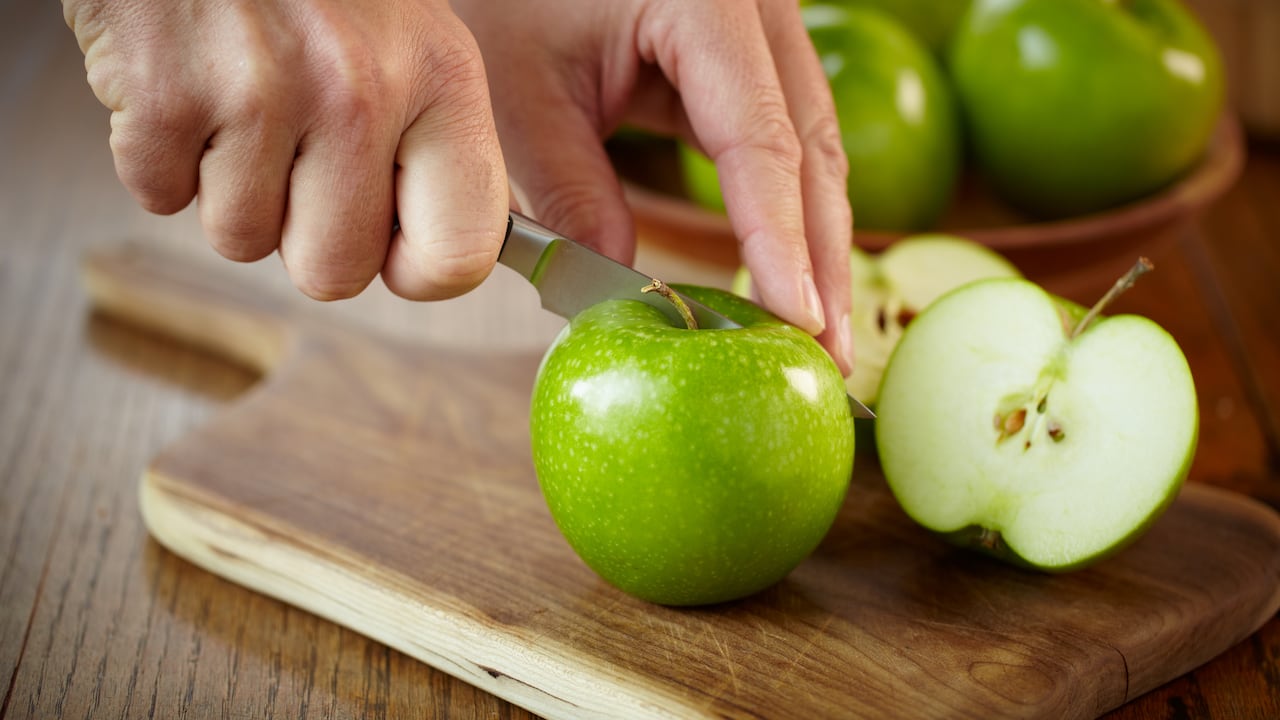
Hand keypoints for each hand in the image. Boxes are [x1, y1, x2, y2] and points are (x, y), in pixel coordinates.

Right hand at [63, 0, 507, 301]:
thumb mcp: (413, 39)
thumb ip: (433, 145)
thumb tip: (440, 258)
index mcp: (441, 81)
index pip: (460, 256)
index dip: (415, 270)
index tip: (394, 249)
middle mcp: (360, 93)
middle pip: (335, 273)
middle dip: (306, 234)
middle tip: (296, 158)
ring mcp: (259, 94)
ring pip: (242, 241)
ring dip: (231, 189)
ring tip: (240, 101)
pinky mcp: (164, 95)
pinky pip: (161, 198)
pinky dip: (163, 158)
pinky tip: (187, 88)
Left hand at [453, 0, 854, 373]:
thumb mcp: (522, 93)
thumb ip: (572, 191)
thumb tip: (628, 291)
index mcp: (705, 2)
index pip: (761, 141)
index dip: (780, 239)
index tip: (796, 319)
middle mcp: (756, 7)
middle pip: (811, 145)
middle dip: (820, 255)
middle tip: (826, 353)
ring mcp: (763, 25)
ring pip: (812, 142)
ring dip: (816, 239)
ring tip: (817, 330)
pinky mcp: (750, 51)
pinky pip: (784, 134)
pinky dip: (787, 205)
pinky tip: (787, 270)